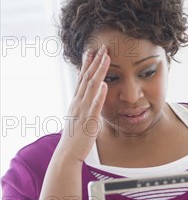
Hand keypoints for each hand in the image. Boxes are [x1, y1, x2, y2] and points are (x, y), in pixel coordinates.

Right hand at [55, 45, 109, 163]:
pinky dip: (99, 94)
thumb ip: (85, 108)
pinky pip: (95, 105)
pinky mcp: (89, 121)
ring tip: (106, 58)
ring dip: (99, 71)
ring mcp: (83, 110)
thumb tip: (91, 102)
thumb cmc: (76, 138)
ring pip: (91, 87)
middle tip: (102, 47)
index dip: (88, 64)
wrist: (68, 153)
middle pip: (87, 78)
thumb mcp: (80, 119)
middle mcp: (78, 102)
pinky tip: (104, 84)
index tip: (92, 51)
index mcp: (77, 102)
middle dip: (95, 61)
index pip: (82, 79)